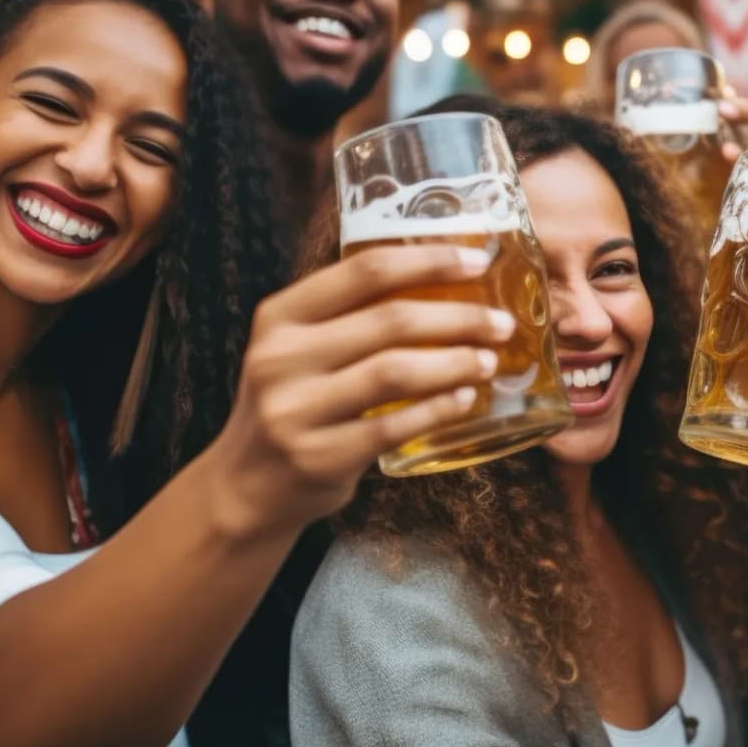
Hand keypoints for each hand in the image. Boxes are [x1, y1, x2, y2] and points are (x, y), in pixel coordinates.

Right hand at [213, 244, 511, 534]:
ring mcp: (295, 409)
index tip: (478, 260)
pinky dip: (437, 409)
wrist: (247, 486)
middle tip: (501, 323)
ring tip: (489, 361)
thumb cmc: (293, 404)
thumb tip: (445, 282)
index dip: (429, 260)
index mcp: (280, 315)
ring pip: (396, 371)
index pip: (365, 270)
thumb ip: (351, 317)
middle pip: (390, 321)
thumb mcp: (300, 349)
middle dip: (458, 318)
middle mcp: (282, 357)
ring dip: (454, 363)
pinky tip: (465, 399)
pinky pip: (393, 426)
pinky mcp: (318, 456)